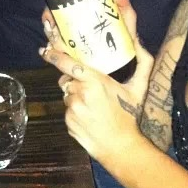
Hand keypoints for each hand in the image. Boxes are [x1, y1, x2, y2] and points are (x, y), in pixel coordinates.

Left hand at [39, 0, 153, 164]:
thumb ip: (142, 61)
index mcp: (94, 81)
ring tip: (93, 105)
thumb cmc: (129, 116)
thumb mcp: (139, 88)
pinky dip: (75, 110)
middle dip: (73, 79)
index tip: (45, 50)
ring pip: (67, 95)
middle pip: (67, 79)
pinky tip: (89, 116)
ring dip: (75, 95)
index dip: (54, 55)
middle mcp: (79, 93)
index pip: (67, 63)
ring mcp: (71, 109)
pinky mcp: (67, 123)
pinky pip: (68, 110)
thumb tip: (138, 39)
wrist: (120, 148)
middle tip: (89, 86)